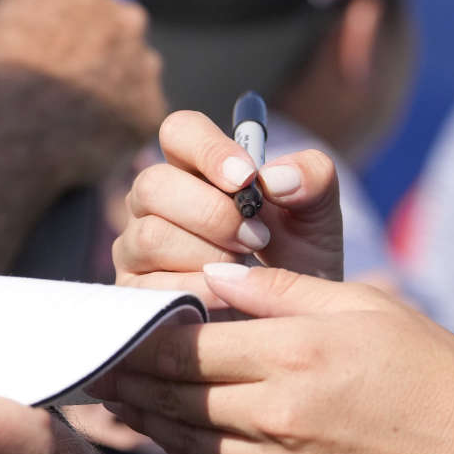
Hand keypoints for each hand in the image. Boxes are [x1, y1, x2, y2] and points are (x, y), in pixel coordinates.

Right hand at [0, 0, 166, 177]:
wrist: (2, 130)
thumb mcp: (2, 23)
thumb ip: (43, 10)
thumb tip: (58, 21)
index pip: (90, 4)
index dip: (72, 35)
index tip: (56, 59)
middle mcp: (124, 19)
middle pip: (121, 35)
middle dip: (103, 58)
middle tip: (71, 92)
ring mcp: (143, 65)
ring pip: (136, 76)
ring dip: (117, 93)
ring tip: (75, 121)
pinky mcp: (149, 111)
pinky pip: (138, 120)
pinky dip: (120, 132)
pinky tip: (87, 144)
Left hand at [93, 263, 453, 453]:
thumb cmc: (431, 373)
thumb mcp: (363, 308)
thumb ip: (281, 291)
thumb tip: (212, 275)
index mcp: (296, 355)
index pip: (187, 344)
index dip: (138, 333)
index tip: (109, 318)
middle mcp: (278, 416)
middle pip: (173, 395)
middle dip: (126, 375)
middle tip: (91, 356)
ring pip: (185, 438)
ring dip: (143, 415)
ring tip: (114, 392)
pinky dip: (182, 448)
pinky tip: (167, 429)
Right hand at [114, 110, 344, 309]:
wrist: (294, 322)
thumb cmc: (300, 259)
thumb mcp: (319, 214)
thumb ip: (312, 177)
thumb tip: (274, 177)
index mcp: (197, 168)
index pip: (180, 131)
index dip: (208, 149)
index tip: (247, 178)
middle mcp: (158, 203)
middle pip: (154, 184)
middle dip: (212, 212)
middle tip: (258, 236)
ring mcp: (138, 248)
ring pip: (150, 235)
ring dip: (207, 253)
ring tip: (245, 267)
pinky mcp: (134, 294)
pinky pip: (151, 285)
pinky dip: (198, 290)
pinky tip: (229, 298)